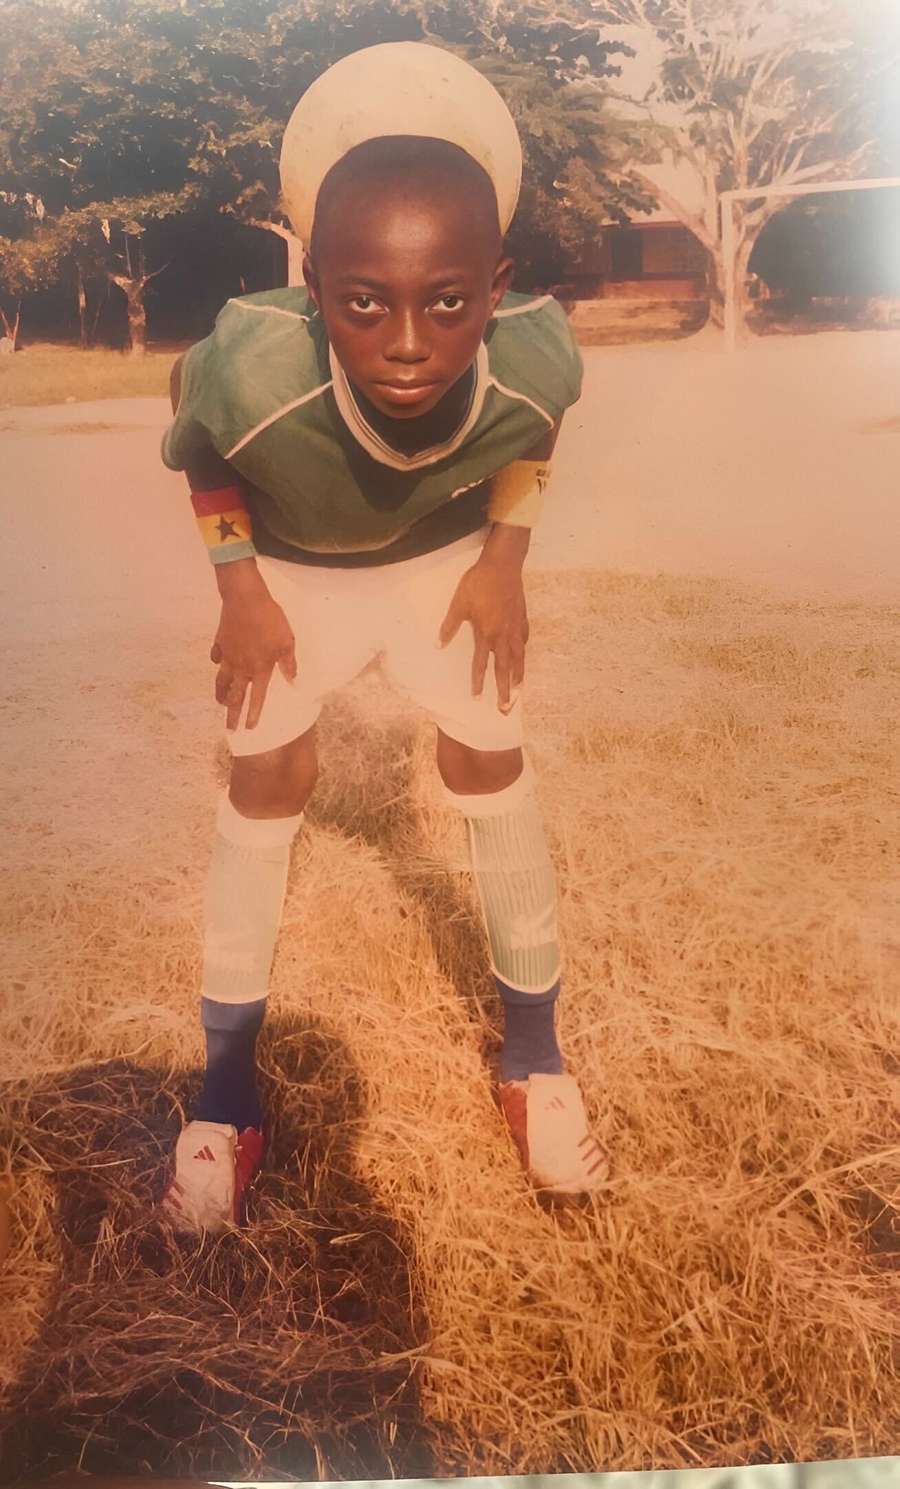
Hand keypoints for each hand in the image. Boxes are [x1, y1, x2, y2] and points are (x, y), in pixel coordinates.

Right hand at [210, 566, 296, 729]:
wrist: (245, 598)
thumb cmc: (270, 620)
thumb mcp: (287, 641)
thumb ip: (289, 663)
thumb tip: (293, 680)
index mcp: (259, 669)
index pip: (257, 698)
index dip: (253, 714)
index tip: (249, 728)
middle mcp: (241, 667)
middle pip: (235, 696)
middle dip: (232, 714)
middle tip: (229, 727)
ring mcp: (228, 655)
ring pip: (222, 681)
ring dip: (221, 694)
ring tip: (221, 703)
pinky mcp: (220, 642)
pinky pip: (217, 657)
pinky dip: (217, 664)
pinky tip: (218, 665)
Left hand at [437, 553, 528, 712]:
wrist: (503, 564)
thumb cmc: (479, 583)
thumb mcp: (459, 604)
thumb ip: (449, 626)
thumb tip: (438, 645)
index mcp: (486, 634)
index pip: (481, 665)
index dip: (478, 683)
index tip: (477, 699)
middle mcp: (503, 635)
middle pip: (505, 669)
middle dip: (505, 692)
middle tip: (506, 709)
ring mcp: (515, 627)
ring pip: (519, 658)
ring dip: (519, 677)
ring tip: (520, 691)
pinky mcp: (522, 616)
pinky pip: (523, 639)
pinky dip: (522, 651)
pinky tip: (522, 654)